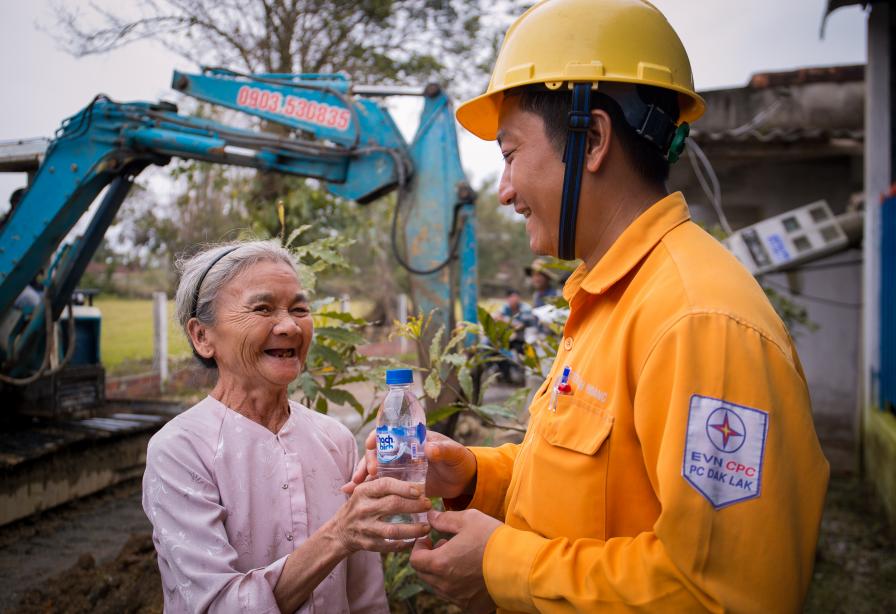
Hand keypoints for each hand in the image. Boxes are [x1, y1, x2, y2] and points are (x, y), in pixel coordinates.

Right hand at [331, 477, 430, 553]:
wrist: (339, 531)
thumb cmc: (359, 506)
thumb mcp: (364, 491)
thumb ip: (382, 483)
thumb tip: (412, 477)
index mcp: (363, 491)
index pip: (385, 485)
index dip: (404, 487)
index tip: (420, 490)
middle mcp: (363, 509)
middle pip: (393, 505)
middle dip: (415, 505)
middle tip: (429, 505)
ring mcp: (365, 528)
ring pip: (393, 530)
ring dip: (414, 529)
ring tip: (427, 527)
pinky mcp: (368, 544)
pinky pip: (390, 545)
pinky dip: (405, 544)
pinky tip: (416, 540)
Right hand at [342, 430, 476, 499]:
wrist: (463, 480)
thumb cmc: (458, 461)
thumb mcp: (453, 453)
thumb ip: (443, 450)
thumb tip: (429, 448)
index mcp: (412, 439)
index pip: (388, 433)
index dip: (377, 437)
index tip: (370, 446)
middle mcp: (401, 452)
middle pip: (377, 453)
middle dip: (367, 462)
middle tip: (366, 475)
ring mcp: (399, 469)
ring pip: (375, 470)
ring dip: (362, 477)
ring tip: (352, 488)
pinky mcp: (399, 485)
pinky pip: (381, 486)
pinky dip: (367, 489)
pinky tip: (352, 495)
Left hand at [410, 509, 499, 612]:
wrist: (520, 565)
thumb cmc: (493, 539)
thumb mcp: (469, 520)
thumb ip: (445, 519)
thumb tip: (430, 516)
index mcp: (440, 563)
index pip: (415, 560)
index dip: (419, 547)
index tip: (429, 538)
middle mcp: (446, 584)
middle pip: (424, 574)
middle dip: (428, 558)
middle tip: (444, 545)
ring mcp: (458, 597)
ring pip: (438, 585)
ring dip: (441, 571)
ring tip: (459, 557)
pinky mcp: (471, 606)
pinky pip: (454, 596)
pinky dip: (455, 584)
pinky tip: (469, 571)